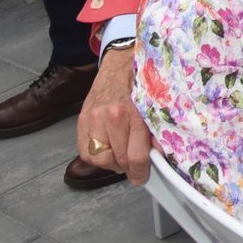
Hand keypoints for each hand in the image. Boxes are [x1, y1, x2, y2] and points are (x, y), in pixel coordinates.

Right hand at [77, 45, 151, 181]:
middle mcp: (112, 117)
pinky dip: (95, 156)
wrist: (120, 63)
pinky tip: (106, 150)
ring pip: (98, 159)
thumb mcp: (156, 105)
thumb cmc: (142, 84)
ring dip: (110, 163)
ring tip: (120, 157)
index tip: (142, 178)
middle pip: (117, 160)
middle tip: (134, 167)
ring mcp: (94, 119)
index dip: (140, 172)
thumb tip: (159, 157)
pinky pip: (84, 150)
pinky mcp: (82, 119)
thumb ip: (157, 131)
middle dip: (127, 169)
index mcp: (134, 114)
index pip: (135, 156)